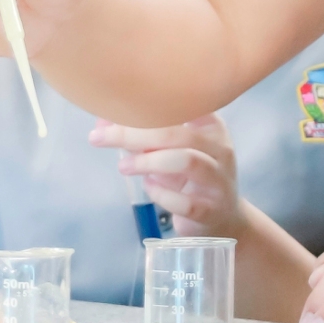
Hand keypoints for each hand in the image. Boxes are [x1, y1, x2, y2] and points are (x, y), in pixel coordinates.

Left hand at [89, 115, 244, 235]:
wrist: (222, 218)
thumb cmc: (190, 176)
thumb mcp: (171, 152)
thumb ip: (143, 136)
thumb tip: (103, 122)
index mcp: (210, 126)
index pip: (183, 104)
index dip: (147, 104)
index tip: (117, 106)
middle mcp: (220, 149)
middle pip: (177, 133)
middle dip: (134, 134)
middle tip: (100, 137)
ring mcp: (218, 180)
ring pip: (185, 160)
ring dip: (147, 162)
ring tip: (122, 166)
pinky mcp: (211, 210)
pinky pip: (183, 201)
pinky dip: (160, 194)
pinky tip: (148, 187)